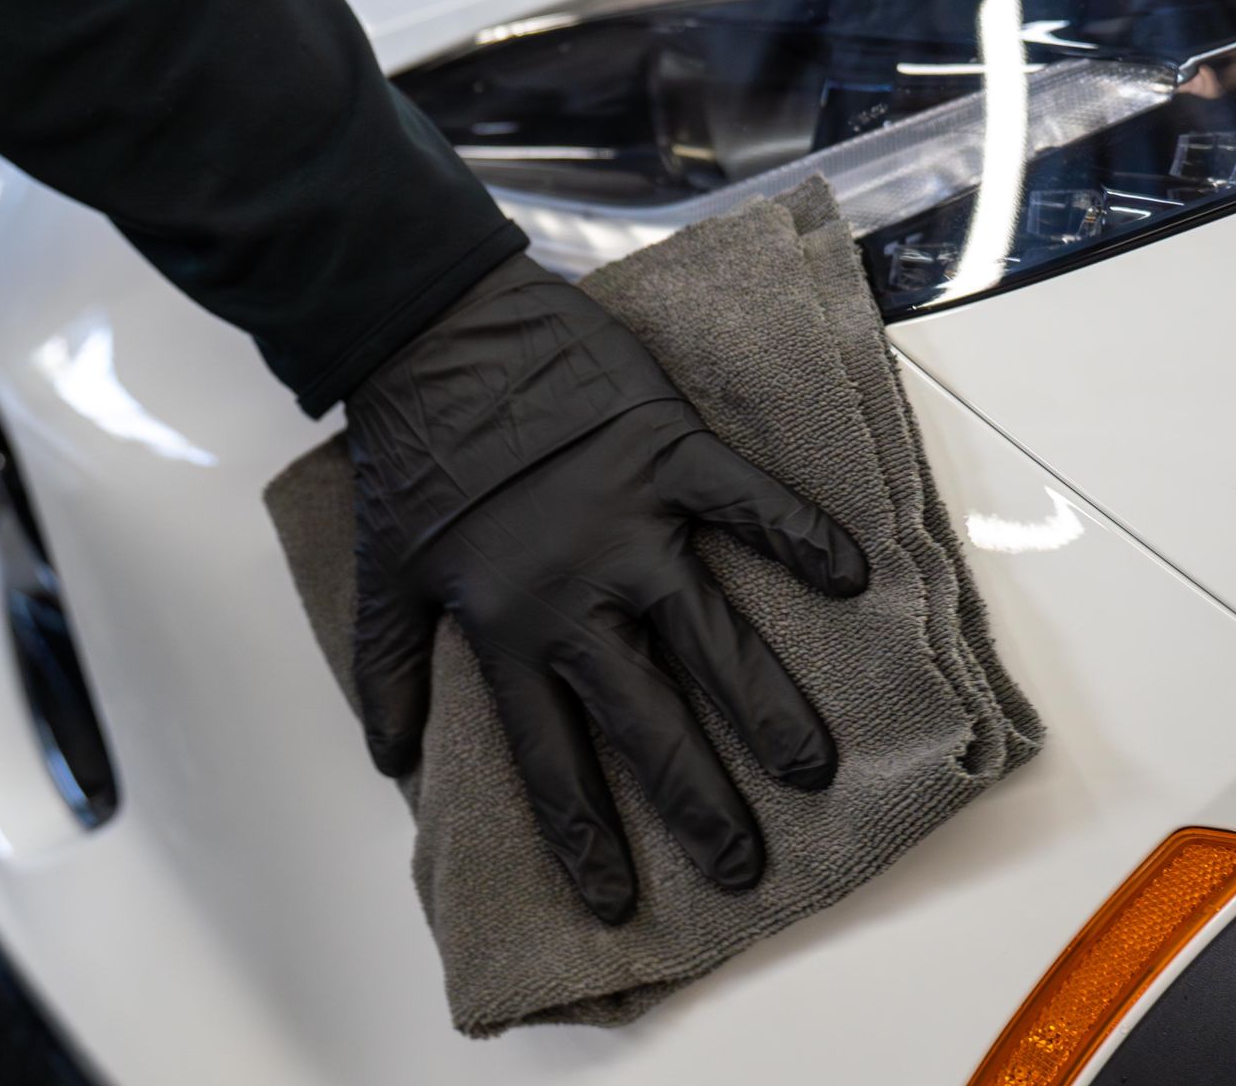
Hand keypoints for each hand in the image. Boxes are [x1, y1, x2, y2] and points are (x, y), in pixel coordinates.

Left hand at [345, 254, 865, 923]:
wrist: (433, 334)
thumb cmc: (412, 453)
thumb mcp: (386, 573)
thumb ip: (389, 670)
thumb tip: (390, 761)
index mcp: (504, 626)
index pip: (550, 757)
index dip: (584, 834)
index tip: (614, 902)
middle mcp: (574, 592)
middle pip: (645, 718)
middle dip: (698, 801)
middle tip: (744, 865)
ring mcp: (628, 522)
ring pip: (709, 633)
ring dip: (764, 705)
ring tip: (812, 767)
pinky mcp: (667, 452)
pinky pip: (747, 502)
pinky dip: (799, 536)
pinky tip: (850, 578)